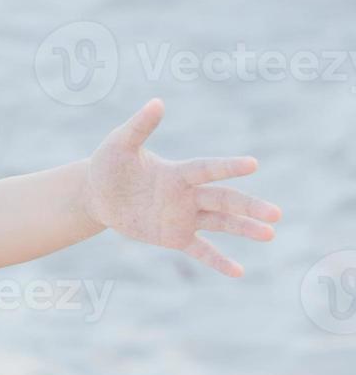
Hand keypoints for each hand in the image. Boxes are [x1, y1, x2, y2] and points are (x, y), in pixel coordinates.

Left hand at [85, 97, 281, 276]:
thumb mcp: (119, 144)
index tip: (252, 164)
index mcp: (177, 172)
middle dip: (249, 206)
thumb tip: (157, 102)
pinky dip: (217, 260)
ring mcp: (183, 217)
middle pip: (223, 200)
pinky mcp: (174, 236)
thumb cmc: (109, 164)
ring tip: (270, 234)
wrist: (97, 194)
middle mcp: (187, 194)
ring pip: (220, 222)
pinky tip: (238, 272)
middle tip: (276, 213)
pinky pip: (200, 250)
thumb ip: (139, 127)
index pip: (207, 169)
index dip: (227, 167)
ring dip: (244, 229)